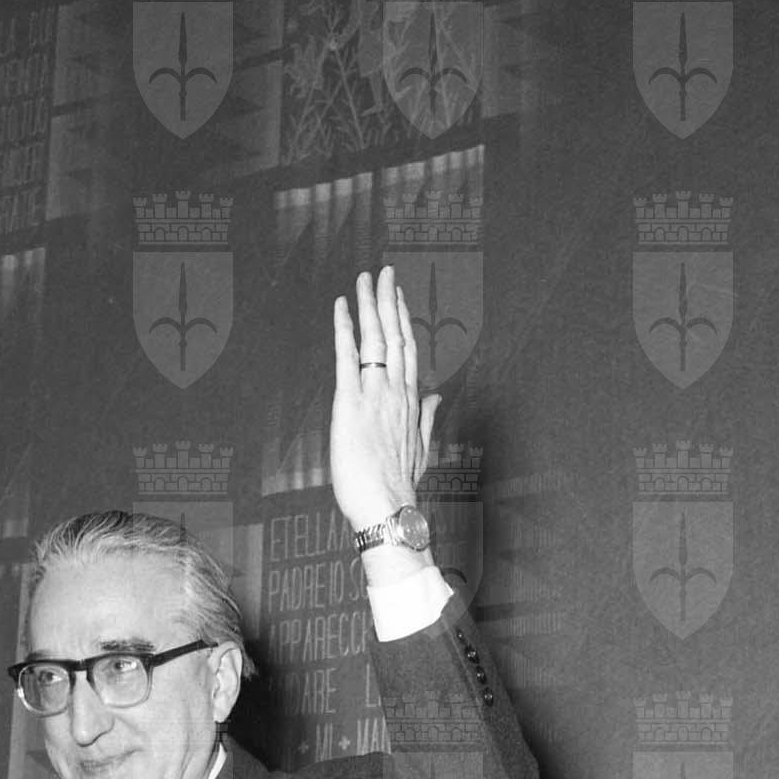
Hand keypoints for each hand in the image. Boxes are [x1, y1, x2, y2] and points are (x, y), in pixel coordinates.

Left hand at [330, 267, 439, 538]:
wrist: (386, 506)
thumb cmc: (399, 485)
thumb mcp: (421, 449)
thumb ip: (427, 417)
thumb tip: (436, 396)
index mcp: (411, 402)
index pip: (408, 351)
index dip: (403, 319)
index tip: (398, 297)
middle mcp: (396, 391)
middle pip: (395, 335)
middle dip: (389, 300)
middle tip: (384, 271)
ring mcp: (375, 394)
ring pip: (375, 339)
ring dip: (369, 305)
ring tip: (365, 278)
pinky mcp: (350, 403)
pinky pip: (347, 357)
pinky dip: (344, 329)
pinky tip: (341, 307)